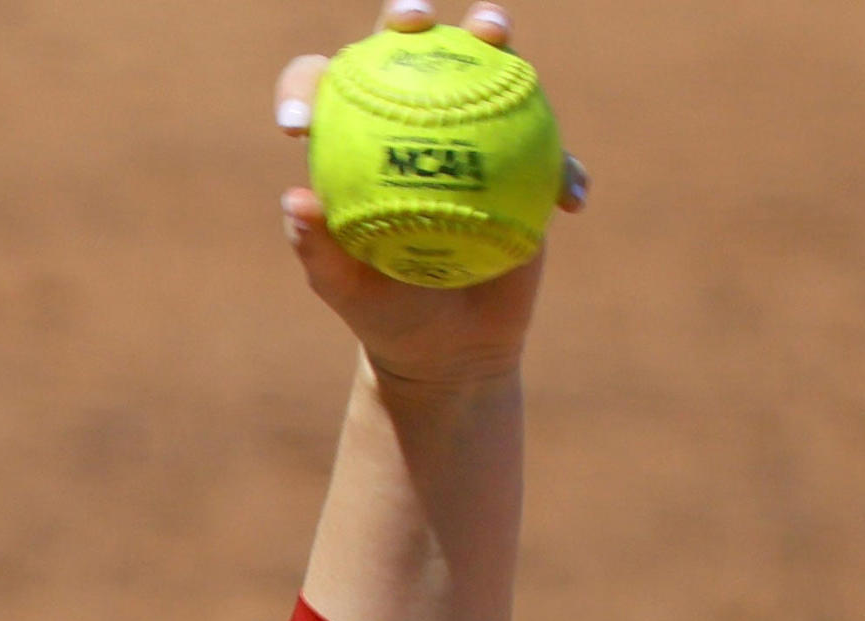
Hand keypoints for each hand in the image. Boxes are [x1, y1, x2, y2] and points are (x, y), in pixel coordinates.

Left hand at [274, 0, 585, 390]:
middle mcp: (413, 118)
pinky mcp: (529, 154)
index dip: (305, 85)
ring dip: (493, 34)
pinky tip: (568, 197)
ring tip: (495, 37)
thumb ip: (316, 247)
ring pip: (488, 64)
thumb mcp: (345, 290)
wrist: (447, 344)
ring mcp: (475, 127)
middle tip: (412, 23)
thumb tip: (295, 199)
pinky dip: (563, 169)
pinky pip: (552, 148)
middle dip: (407, 15)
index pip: (323, 93)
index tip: (298, 122)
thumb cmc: (384, 312)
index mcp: (356, 141)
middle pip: (409, 48)